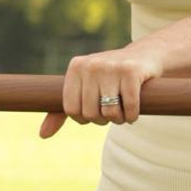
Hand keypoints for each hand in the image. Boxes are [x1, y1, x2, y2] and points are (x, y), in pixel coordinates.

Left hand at [44, 42, 165, 135]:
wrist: (147, 54)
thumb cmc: (111, 77)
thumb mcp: (85, 88)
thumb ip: (62, 112)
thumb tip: (42, 135)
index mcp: (75, 67)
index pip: (71, 109)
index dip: (84, 118)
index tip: (94, 111)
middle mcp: (91, 65)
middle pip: (90, 113)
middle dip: (103, 119)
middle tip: (112, 112)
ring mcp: (111, 67)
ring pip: (109, 112)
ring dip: (119, 120)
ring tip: (123, 112)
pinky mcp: (132, 71)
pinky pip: (129, 107)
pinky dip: (132, 116)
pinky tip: (134, 112)